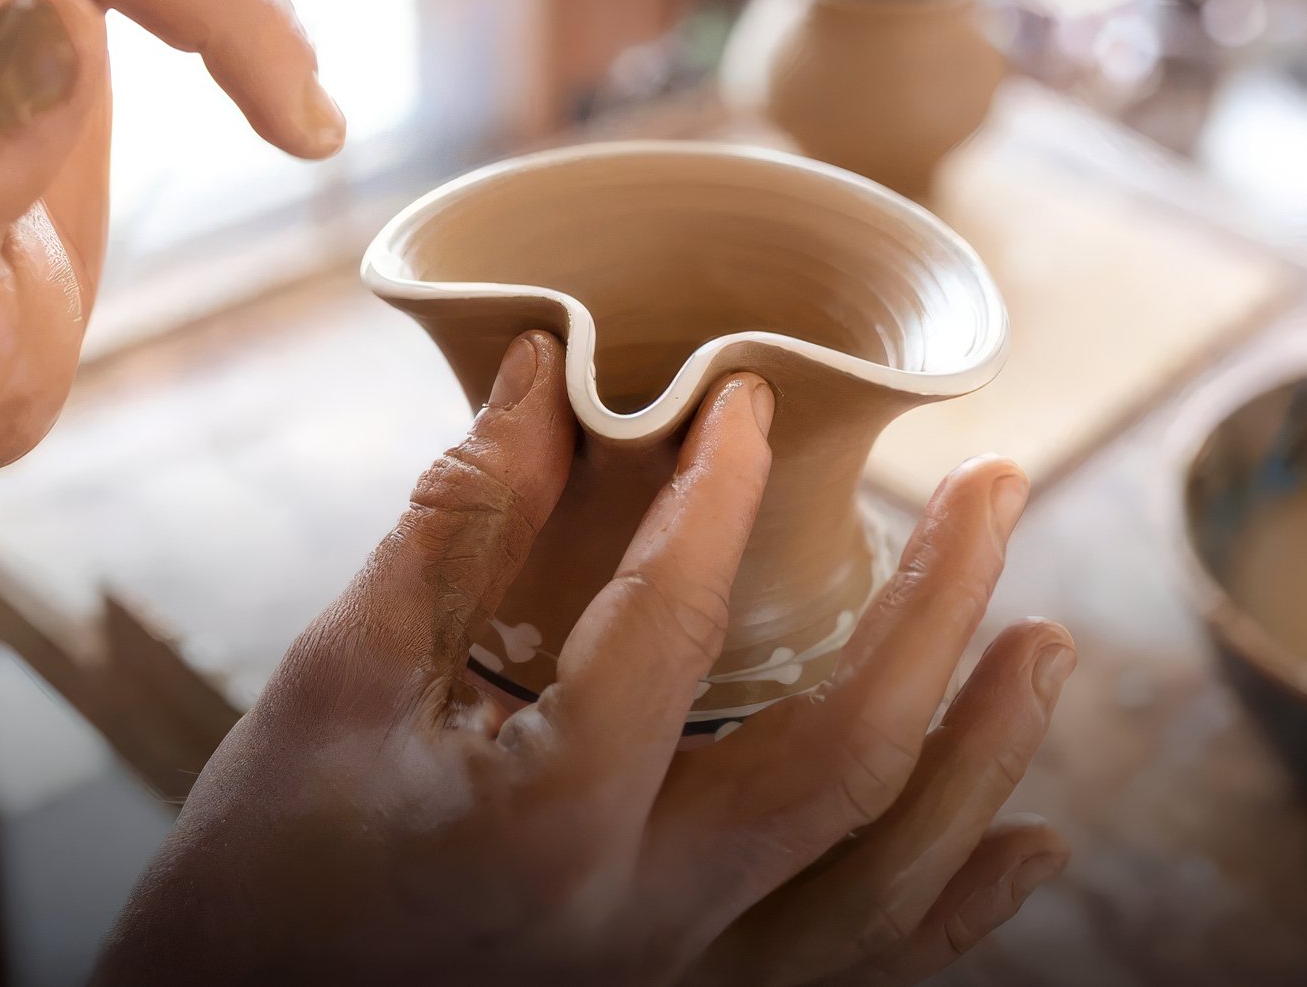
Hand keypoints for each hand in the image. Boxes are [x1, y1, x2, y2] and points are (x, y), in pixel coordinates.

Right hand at [102, 333, 1075, 984]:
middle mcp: (637, 918)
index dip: (714, 491)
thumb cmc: (257, 865)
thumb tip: (545, 379)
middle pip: (848, 763)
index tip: (746, 400)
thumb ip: (457, 526)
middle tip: (996, 485)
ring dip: (984, 753)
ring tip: (1049, 635)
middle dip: (942, 612)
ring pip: (885, 883)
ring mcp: (672, 983)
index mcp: (542, 819)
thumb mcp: (335, 678)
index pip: (667, 624)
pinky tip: (1026, 843)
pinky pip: (856, 972)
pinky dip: (954, 910)